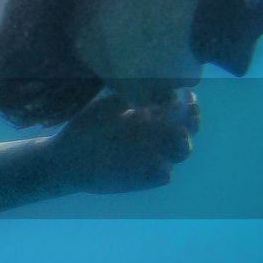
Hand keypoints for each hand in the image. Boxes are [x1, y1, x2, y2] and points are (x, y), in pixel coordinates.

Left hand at [55, 88, 198, 193]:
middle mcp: (157, 135)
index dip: (189, 101)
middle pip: (189, 128)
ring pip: (182, 151)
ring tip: (177, 135)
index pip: (182, 108)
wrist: (69, 159)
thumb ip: (129, 96)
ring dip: (184, 143)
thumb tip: (153, 84)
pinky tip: (156, 161)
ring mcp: (154, 156)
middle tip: (187, 112)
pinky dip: (164, 168)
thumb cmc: (87, 127)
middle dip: (193, 120)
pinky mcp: (146, 177)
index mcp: (151, 115)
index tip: (186, 94)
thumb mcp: (105, 106)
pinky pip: (164, 175)